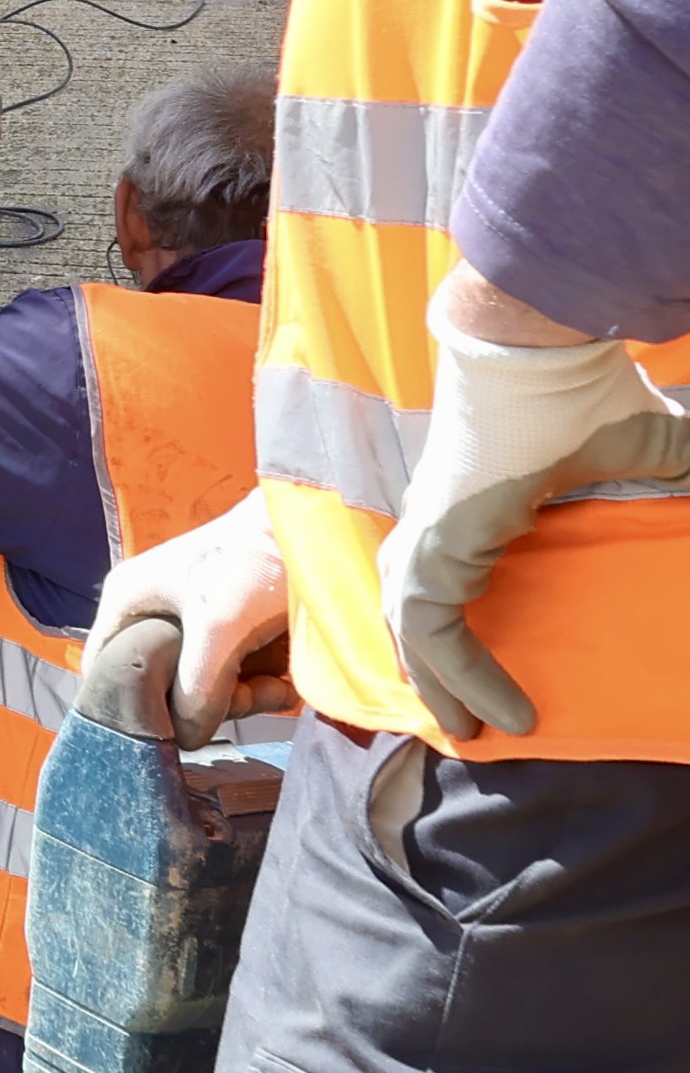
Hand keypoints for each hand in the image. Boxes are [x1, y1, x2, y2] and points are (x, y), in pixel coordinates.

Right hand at [86, 488, 296, 749]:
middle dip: (208, 701)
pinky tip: (285, 681)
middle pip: (162, 685)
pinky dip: (258, 684)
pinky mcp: (229, 629)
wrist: (314, 529)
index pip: (102, 669)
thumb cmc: (250, 561)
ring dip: (242, 696)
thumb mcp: (218, 629)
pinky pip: (231, 673)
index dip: (125, 706)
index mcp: (128, 601)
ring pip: (202, 684)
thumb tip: (186, 739)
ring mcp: (192, 622)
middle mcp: (152, 613)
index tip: (167, 730)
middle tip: (245, 699)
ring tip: (276, 687)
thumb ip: (195, 688)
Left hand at [379, 293, 689, 737]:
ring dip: (437, 682)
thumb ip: (675, 473)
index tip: (489, 672)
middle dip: (431, 668)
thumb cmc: (581, 391)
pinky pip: (428, 625)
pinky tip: (500, 714)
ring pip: (410, 625)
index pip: (445, 575)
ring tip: (471, 731)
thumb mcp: (643, 449)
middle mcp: (437, 519)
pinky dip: (455, 672)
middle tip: (464, 724)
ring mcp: (428, 528)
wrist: (534, 342)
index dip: (457, 627)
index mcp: (470, 502)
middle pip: (413, 607)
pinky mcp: (435, 539)